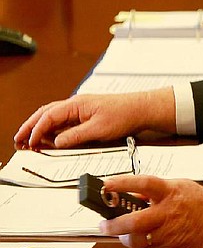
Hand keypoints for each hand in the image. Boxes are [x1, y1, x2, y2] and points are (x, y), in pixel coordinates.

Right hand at [13, 89, 175, 149]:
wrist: (140, 110)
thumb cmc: (123, 115)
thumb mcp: (99, 130)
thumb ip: (76, 137)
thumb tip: (57, 143)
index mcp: (76, 104)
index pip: (49, 116)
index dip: (36, 130)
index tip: (29, 143)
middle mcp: (75, 105)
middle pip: (45, 114)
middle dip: (30, 126)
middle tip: (18, 140)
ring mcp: (79, 110)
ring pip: (52, 117)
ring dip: (39, 128)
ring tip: (28, 141)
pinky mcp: (84, 117)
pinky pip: (62, 122)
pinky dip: (51, 130)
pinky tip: (48, 139)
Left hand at [98, 174, 202, 247]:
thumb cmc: (197, 201)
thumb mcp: (177, 185)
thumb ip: (154, 191)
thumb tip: (131, 195)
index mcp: (169, 192)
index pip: (143, 184)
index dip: (123, 183)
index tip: (106, 184)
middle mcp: (167, 214)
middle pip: (134, 222)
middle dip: (114, 225)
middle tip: (104, 224)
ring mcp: (167, 234)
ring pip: (136, 241)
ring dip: (124, 237)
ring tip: (120, 231)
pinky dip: (138, 245)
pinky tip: (140, 238)